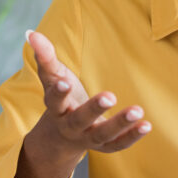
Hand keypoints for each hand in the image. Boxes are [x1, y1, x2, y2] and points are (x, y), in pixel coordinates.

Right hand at [17, 30, 151, 177]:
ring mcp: (88, 138)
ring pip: (102, 134)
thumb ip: (45, 57)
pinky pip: (118, 144)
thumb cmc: (61, 98)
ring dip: (119, 124)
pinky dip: (132, 136)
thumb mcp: (53, 77)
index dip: (59, 92)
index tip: (65, 82)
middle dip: (93, 109)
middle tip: (109, 96)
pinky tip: (146, 125)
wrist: (62, 137)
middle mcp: (70, 126)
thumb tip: (31, 32)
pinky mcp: (105, 145)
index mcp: (56, 109)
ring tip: (137, 111)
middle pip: (79, 120)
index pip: (54, 101)